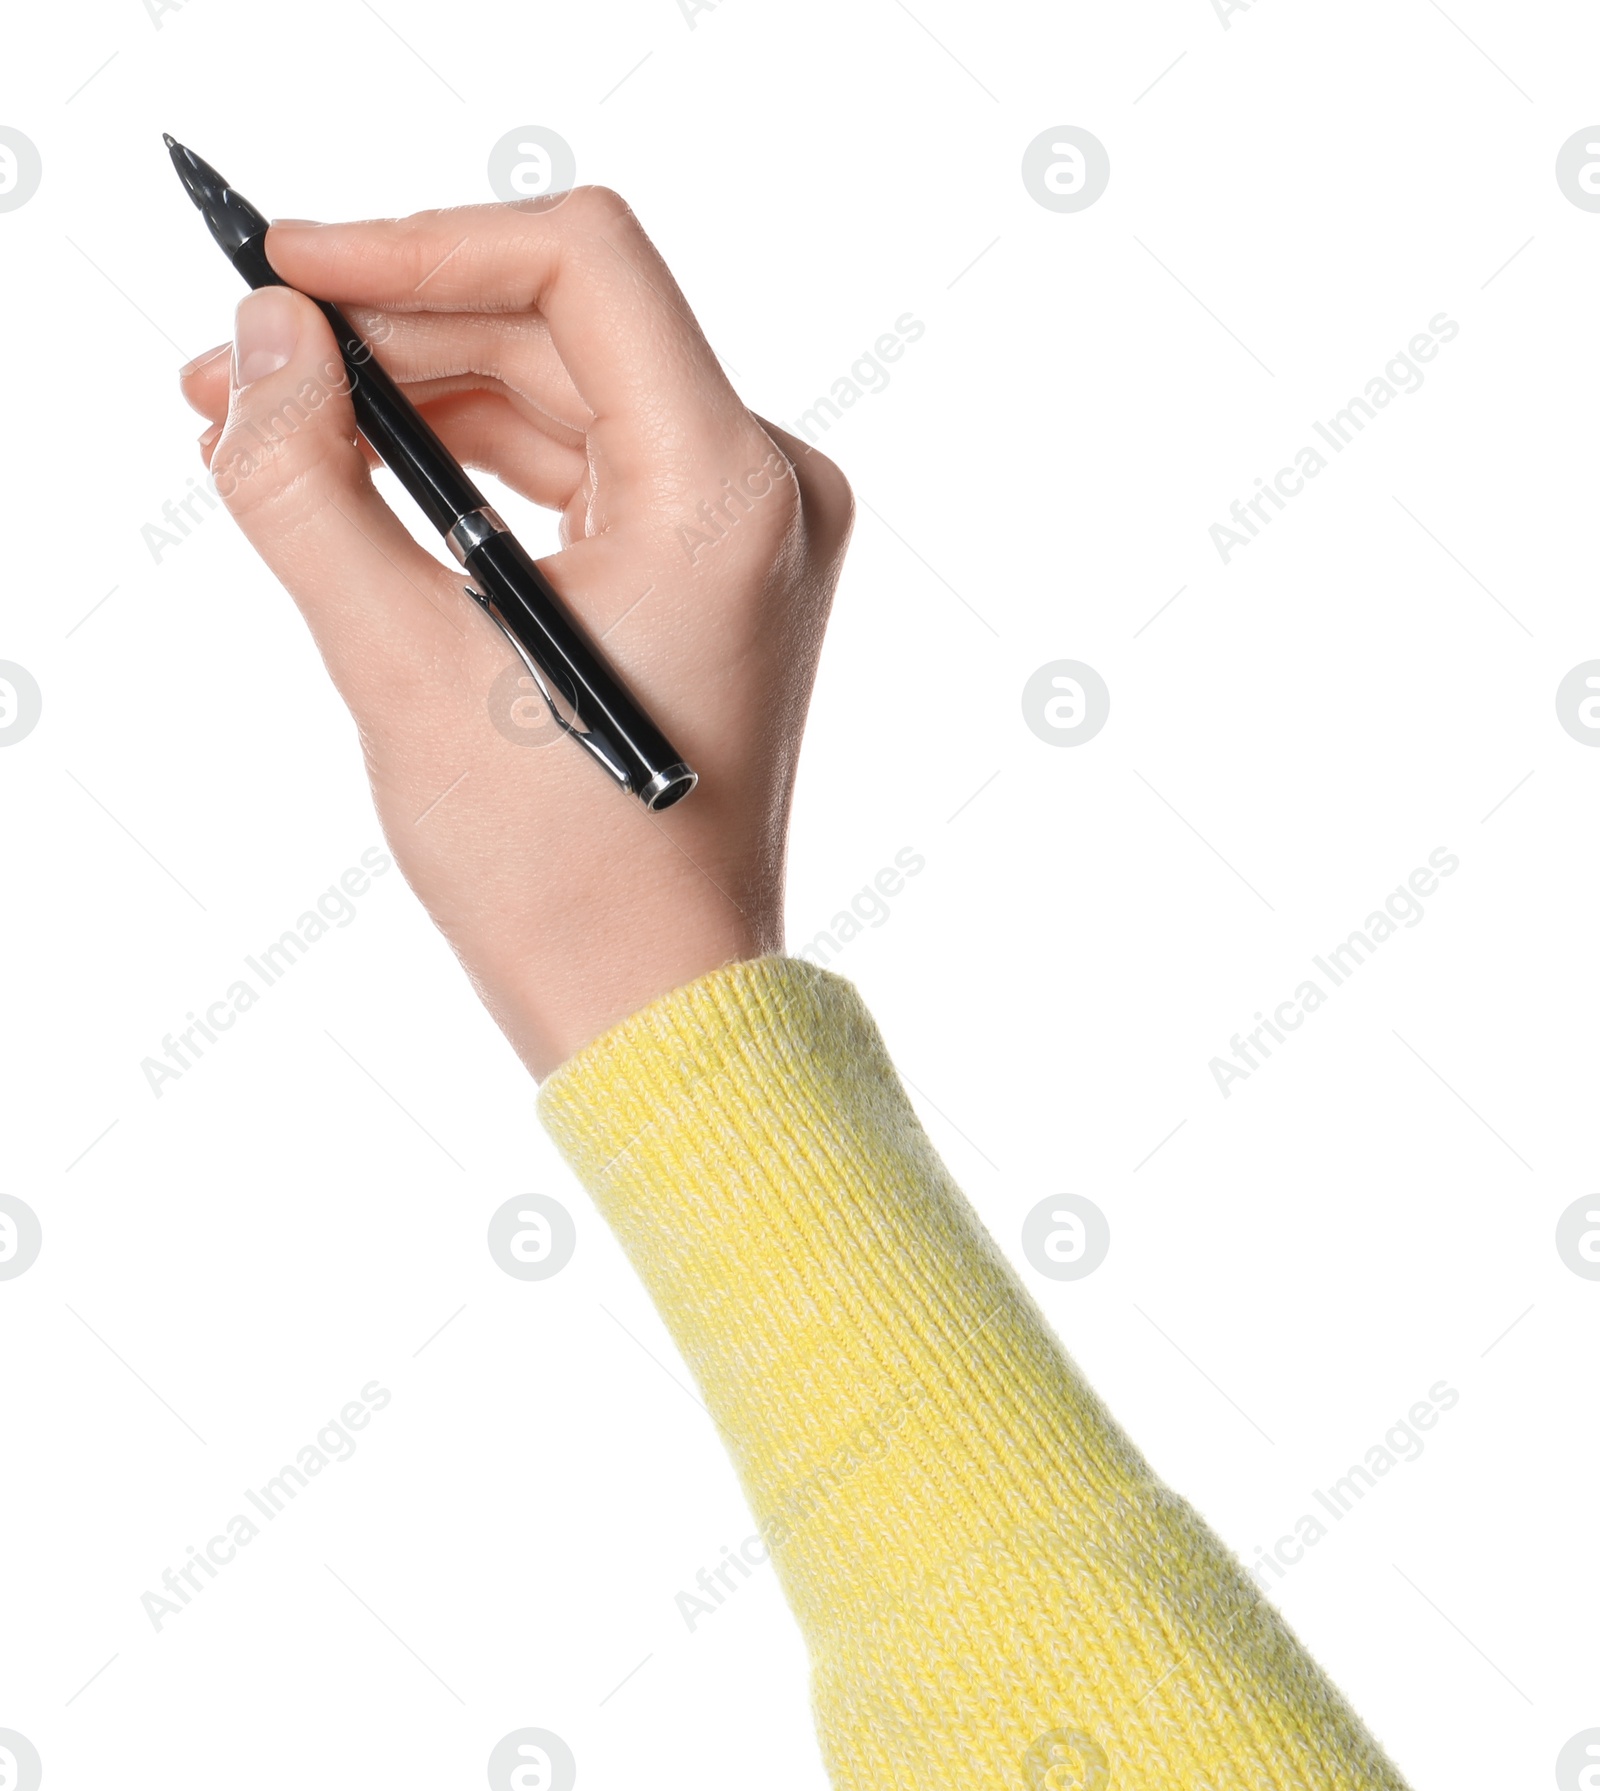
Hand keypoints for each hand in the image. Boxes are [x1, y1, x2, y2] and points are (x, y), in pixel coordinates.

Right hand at [178, 189, 853, 1078]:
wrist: (652, 1002)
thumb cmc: (562, 873)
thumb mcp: (401, 667)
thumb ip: (309, 487)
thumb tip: (260, 344)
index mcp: (728, 491)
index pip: (577, 265)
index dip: (413, 244)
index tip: (283, 272)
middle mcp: (765, 488)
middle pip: (561, 326)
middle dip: (389, 333)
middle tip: (235, 368)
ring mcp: (747, 531)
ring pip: (563, 394)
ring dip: (417, 401)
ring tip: (268, 431)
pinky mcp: (712, 572)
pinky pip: (583, 468)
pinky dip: (474, 466)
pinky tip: (366, 482)